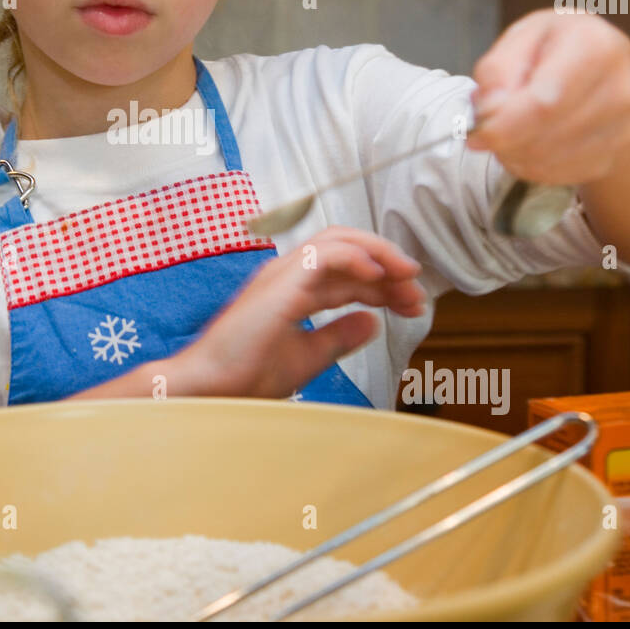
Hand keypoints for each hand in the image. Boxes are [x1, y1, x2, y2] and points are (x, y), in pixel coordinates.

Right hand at [176, 226, 425, 398]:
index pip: (349, 274)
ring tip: (406, 277)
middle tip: (418, 294)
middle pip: (350, 251)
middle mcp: (289, 274)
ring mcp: (283, 274)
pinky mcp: (281, 281)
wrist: (211, 388)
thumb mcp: (307, 356)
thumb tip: (372, 322)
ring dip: (379, 255)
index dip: (385, 287)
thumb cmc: (245, 375)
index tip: (412, 306)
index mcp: (294, 290)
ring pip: (339, 241)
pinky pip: (325, 254)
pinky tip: (378, 276)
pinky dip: (357, 258)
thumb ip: (338, 337)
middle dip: (390, 268)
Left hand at [466, 10, 629, 184]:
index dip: (504, 127)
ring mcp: (623, 128)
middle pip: (546, 138)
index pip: (544, 103)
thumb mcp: (519, 38)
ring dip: (514, 156)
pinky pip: (560, 176)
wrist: (603, 65)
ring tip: (505, 133)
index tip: (477, 133)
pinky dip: (532, 167)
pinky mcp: (613, 156)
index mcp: (595, 48)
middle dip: (504, 142)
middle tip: (485, 131)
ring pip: (550, 162)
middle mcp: (620, 90)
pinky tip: (525, 146)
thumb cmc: (555, 47)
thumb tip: (491, 112)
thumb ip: (497, 71)